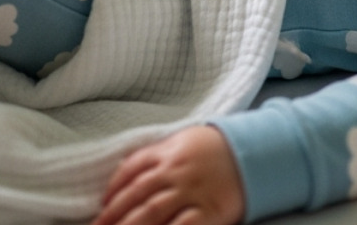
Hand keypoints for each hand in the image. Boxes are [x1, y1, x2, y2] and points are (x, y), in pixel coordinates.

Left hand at [94, 125, 245, 224]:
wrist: (254, 152)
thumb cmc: (213, 148)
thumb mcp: (181, 141)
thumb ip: (154, 156)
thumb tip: (123, 176)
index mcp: (168, 152)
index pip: (131, 170)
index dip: (113, 190)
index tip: (102, 206)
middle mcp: (177, 172)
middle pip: (138, 196)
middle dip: (114, 215)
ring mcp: (193, 193)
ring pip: (153, 213)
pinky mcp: (209, 212)